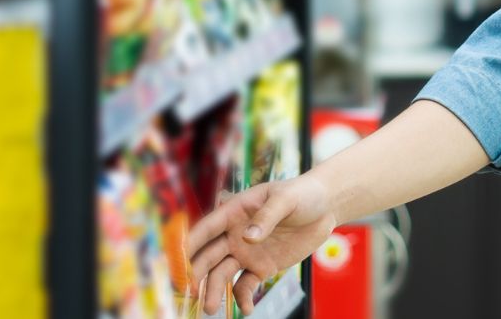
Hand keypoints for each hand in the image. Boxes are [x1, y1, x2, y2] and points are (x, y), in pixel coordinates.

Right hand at [186, 173, 335, 315]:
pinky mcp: (262, 267)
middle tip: (187, 292)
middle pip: (208, 256)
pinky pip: (246, 285)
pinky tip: (246, 309)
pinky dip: (243, 298)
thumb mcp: (286, 199)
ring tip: (210, 309)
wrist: (325, 208)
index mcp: (235, 212)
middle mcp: (235, 234)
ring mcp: (247, 252)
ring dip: (214, 291)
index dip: (189, 244)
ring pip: (222, 274)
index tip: (175, 261)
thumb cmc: (303, 194)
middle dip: (195, 274)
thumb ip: (267, 216)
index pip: (206, 229)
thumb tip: (248, 238)